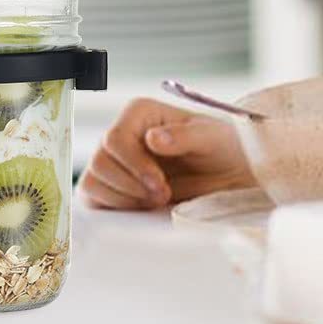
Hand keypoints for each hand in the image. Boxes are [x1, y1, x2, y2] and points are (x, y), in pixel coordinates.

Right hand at [80, 99, 255, 210]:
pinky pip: (94, 199)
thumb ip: (184, 136)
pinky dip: (113, 208)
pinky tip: (142, 208)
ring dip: (123, 199)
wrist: (230, 175)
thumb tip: (153, 138)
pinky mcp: (112, 187)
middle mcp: (121, 135)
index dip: (133, 165)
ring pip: (92, 181)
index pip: (115, 138)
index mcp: (138, 114)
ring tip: (155, 202)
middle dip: (130, 186)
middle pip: (99, 162)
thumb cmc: (221, 148)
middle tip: (163, 196)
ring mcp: (114, 162)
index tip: (160, 184)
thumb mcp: (211, 138)